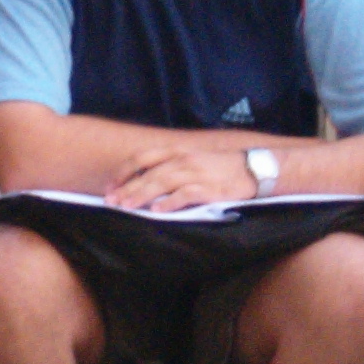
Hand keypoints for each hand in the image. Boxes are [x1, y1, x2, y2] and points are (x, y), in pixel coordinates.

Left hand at [106, 146, 258, 210]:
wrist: (252, 169)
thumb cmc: (219, 167)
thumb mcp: (191, 159)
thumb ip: (169, 167)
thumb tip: (143, 182)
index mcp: (177, 152)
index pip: (142, 158)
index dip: (124, 172)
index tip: (110, 186)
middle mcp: (183, 160)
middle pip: (149, 174)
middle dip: (128, 188)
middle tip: (112, 202)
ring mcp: (196, 173)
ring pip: (162, 183)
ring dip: (142, 195)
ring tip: (127, 207)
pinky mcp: (209, 189)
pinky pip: (185, 195)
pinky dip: (170, 203)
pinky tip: (158, 211)